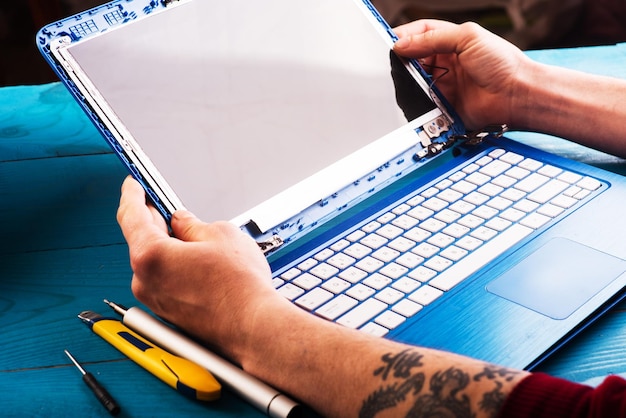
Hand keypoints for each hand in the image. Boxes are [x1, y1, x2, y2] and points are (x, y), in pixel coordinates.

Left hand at [116, 176, 279, 359]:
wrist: (253, 326)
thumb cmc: (239, 287)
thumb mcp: (220, 235)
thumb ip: (193, 224)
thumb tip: (183, 223)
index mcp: (150, 256)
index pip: (131, 216)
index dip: (132, 194)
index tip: (133, 184)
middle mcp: (144, 280)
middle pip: (140, 240)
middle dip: (153, 221)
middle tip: (167, 206)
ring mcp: (154, 299)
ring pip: (153, 262)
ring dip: (167, 245)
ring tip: (194, 237)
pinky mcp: (167, 312)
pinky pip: (163, 280)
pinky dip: (173, 266)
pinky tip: (196, 261)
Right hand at [393, 20, 532, 130]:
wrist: (516, 96)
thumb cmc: (502, 64)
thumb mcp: (467, 37)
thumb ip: (432, 38)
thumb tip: (401, 45)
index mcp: (451, 42)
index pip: (420, 34)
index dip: (405, 37)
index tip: (391, 43)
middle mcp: (446, 64)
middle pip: (413, 59)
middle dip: (403, 61)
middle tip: (394, 63)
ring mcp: (444, 86)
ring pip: (414, 83)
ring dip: (409, 82)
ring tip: (409, 81)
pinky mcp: (443, 107)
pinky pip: (422, 105)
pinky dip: (417, 102)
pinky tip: (418, 98)